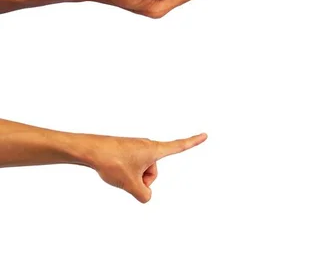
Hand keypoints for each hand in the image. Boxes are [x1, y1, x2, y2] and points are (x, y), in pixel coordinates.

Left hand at [86, 132, 206, 202]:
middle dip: (143, 181)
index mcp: (154, 150)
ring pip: (142, 172)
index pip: (179, 146)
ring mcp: (137, 148)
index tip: (205, 135)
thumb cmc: (113, 163)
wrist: (91, 150)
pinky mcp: (127, 151)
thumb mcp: (131, 184)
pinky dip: (125, 173)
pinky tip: (113, 170)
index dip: (193, 142)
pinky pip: (133, 168)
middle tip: (127, 177)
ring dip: (132, 178)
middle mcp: (148, 146)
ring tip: (118, 173)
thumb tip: (146, 196)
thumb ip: (144, 195)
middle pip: (153, 172)